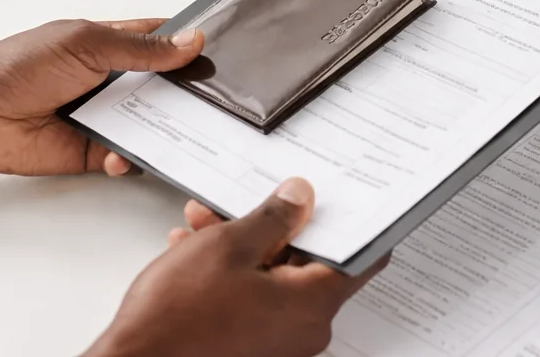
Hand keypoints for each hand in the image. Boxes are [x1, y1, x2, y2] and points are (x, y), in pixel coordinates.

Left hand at [0, 19, 202, 176]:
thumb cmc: (20, 66)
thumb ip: (141, 48)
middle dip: (188, 93)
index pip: (162, 41)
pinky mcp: (93, 151)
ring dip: (166, 129)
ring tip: (188, 132)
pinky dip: (131, 158)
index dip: (190, 45)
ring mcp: (105, 116)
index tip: (222, 51)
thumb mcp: (86, 44)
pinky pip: (126, 157)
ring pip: (151, 125)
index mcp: (112, 44)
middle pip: (164, 87)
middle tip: (218, 100)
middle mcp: (113, 80)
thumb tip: (191, 42)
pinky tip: (126, 154)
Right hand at [86, 179, 387, 356]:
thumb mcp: (228, 245)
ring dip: (244, 246)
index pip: (362, 257)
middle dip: (276, 227)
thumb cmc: (176, 318)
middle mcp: (304, 330)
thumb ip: (274, 217)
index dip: (354, 222)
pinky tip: (195, 252)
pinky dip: (232, 274)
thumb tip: (301, 198)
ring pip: (273, 278)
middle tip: (252, 201)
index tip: (347, 198)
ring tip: (204, 223)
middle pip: (308, 263)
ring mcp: (277, 344)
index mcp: (312, 303)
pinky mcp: (250, 348)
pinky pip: (254, 301)